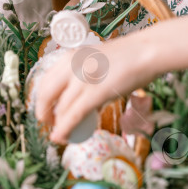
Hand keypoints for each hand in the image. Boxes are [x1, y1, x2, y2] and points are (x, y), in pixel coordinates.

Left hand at [35, 31, 154, 143]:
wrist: (145, 51)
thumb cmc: (127, 57)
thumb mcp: (95, 61)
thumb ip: (84, 77)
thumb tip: (80, 101)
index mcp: (71, 56)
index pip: (46, 79)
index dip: (42, 98)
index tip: (46, 109)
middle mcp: (71, 66)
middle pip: (46, 94)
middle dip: (43, 112)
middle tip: (48, 123)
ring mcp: (82, 79)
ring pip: (60, 108)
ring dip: (56, 125)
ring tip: (59, 134)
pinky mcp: (94, 93)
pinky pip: (73, 115)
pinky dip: (64, 129)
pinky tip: (62, 137)